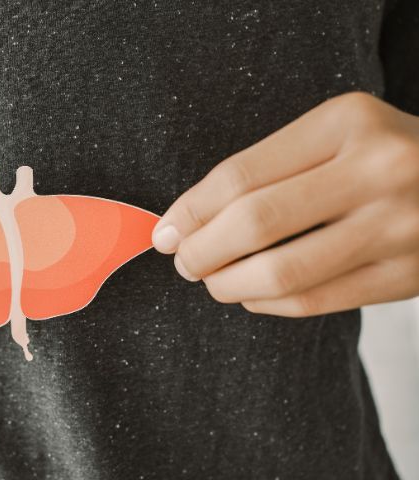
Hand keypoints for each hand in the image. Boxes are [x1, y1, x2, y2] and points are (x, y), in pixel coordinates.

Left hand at [152, 92, 418, 316]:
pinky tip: (251, 294)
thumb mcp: (332, 136)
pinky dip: (266, 302)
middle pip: (255, 222)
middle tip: (183, 261)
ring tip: (212, 280)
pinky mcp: (405, 276)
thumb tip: (183, 221)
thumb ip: (265, 170)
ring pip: (281, 271)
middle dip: (201, 250)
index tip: (166, 231)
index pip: (241, 175)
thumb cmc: (381, 156)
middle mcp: (378, 169)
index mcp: (347, 122)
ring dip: (228, 283)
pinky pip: (314, 301)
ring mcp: (398, 226)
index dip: (190, 210)